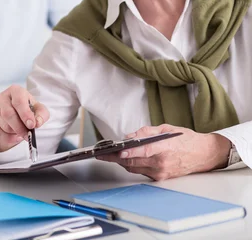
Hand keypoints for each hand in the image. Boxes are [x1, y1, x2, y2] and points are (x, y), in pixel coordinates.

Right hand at [0, 85, 48, 152]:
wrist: (17, 114)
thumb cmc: (28, 109)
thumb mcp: (39, 110)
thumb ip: (41, 115)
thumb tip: (37, 123)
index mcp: (15, 90)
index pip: (18, 101)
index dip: (25, 114)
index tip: (31, 125)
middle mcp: (2, 97)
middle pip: (8, 114)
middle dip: (20, 128)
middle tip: (27, 135)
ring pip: (4, 125)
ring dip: (14, 132)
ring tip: (21, 132)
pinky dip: (6, 138)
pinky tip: (14, 137)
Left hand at [96, 124, 231, 180]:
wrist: (204, 154)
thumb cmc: (186, 140)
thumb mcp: (166, 129)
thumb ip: (146, 132)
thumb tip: (129, 136)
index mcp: (164, 147)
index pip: (143, 151)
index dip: (129, 152)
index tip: (117, 151)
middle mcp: (162, 162)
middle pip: (133, 162)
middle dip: (116, 158)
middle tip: (102, 153)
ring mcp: (161, 172)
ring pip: (134, 168)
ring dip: (121, 162)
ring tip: (109, 155)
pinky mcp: (161, 178)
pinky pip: (141, 172)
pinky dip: (132, 165)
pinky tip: (125, 159)